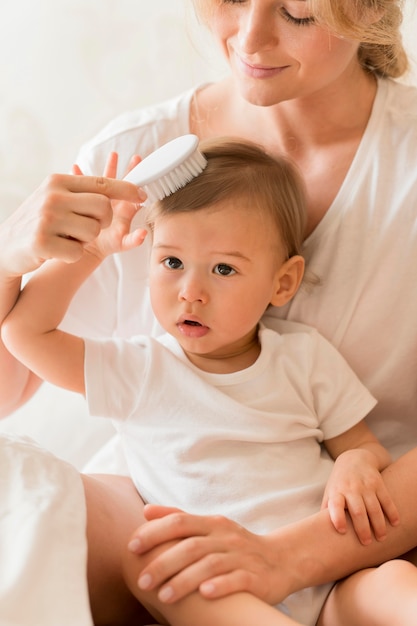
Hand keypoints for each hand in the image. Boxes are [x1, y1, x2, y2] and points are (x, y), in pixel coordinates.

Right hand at [0, 154, 144, 277]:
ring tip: (64, 237)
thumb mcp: (54, 199)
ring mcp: (46, 218)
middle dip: (102, 222)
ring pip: (92, 231)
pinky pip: (77, 251)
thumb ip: (81, 193)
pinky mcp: (42, 242)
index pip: (101, 183)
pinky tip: (55, 250)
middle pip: (103, 208)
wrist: (4, 247)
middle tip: (85, 227)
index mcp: (57, 182)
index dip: (126, 189)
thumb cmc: (37, 224)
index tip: (142, 194)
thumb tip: (120, 191)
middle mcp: (52, 196)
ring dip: (84, 240)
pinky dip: (71, 255)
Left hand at [127, 505, 290, 605]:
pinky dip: (220, 586)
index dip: (155, 532)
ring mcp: (242, 556)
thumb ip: (179, 518)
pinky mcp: (256, 577)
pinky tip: (205, 594)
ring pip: (210, 565)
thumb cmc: (235, 546)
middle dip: (163, 563)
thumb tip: (145, 511)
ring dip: (185, 580)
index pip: (180, 521)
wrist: (281, 560)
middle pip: (191, 546)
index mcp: (212, 523)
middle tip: (143, 580)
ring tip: (164, 596)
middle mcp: (225, 537)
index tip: (132, 547)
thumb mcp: (209, 528)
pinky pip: (237, 580)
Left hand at [321, 450, 399, 544]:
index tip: (341, 531)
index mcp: (337, 492)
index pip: (335, 505)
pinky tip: (395, 523)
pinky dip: (392, 512)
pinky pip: (387, 500)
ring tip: (381, 538)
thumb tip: (319, 530)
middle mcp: (351, 488)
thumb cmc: (340, 482)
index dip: (337, 518)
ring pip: (374, 508)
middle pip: (358, 511)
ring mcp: (366, 486)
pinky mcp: (379, 483)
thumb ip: (326, 509)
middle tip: (366, 543)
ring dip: (379, 525)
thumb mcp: (330, 491)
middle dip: (363, 529)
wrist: (354, 459)